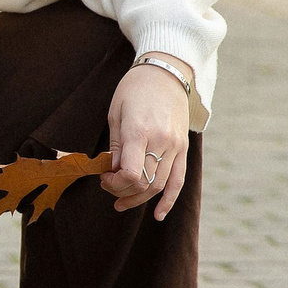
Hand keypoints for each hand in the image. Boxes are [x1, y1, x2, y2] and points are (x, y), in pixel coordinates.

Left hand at [103, 54, 191, 218]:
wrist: (166, 72)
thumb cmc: (134, 90)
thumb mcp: (116, 113)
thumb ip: (116, 146)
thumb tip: (112, 172)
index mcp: (140, 131)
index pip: (131, 174)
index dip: (114, 183)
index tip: (104, 177)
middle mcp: (161, 142)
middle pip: (144, 183)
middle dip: (122, 191)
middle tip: (108, 187)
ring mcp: (175, 147)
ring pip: (159, 186)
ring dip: (139, 199)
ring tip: (122, 202)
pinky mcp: (183, 149)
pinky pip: (178, 181)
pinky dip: (169, 200)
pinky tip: (158, 214)